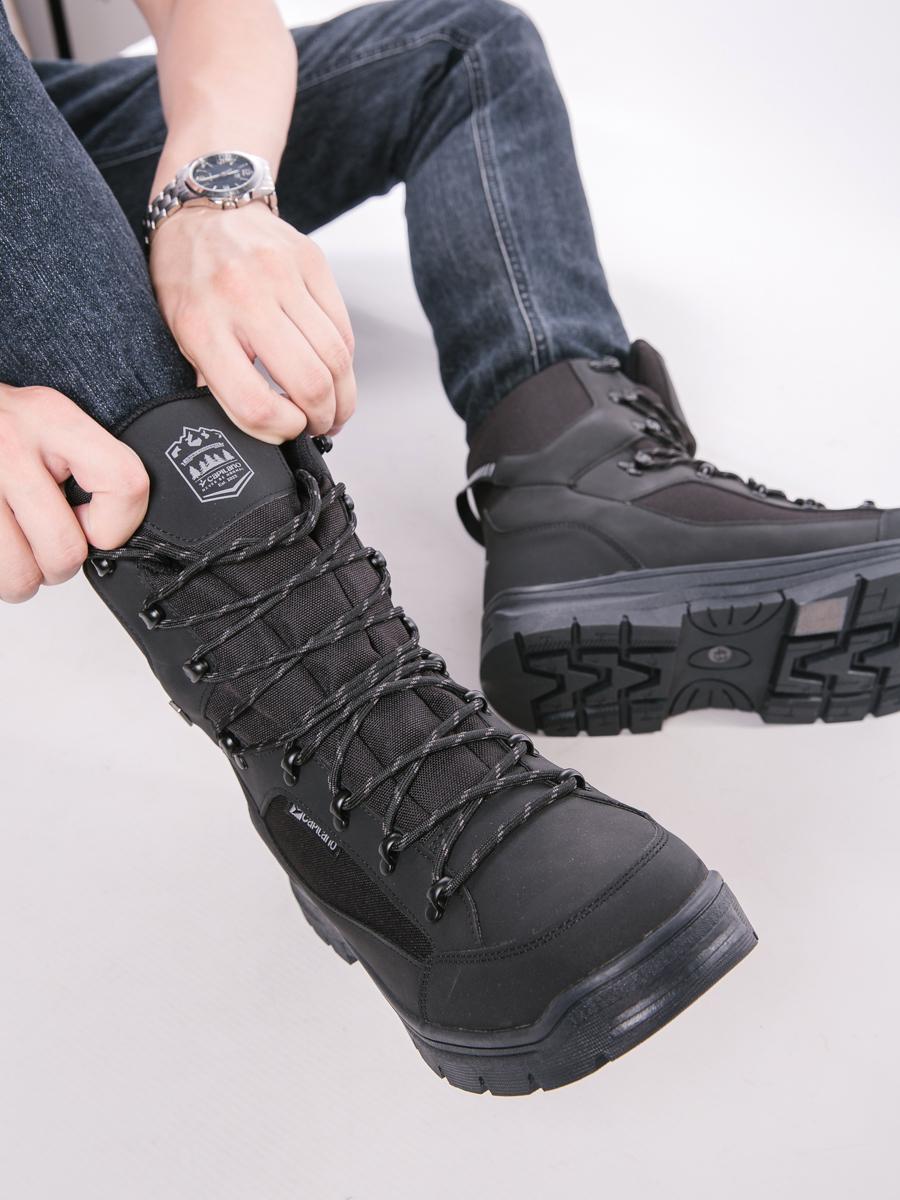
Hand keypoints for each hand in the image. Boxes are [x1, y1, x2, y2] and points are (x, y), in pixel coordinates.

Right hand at [0, 384, 148, 602]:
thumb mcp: (46, 423)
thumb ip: (88, 464)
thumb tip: (114, 533)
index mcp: (52, 419)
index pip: (123, 482)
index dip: (118, 525)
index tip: (100, 529)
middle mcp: (13, 447)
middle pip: (65, 548)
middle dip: (62, 564)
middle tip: (50, 547)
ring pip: (22, 574)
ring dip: (25, 577)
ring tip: (20, 552)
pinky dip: (0, 573)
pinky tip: (1, 543)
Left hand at [149, 204, 356, 443]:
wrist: (203, 209)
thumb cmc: (187, 278)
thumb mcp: (179, 336)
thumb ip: (213, 382)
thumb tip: (260, 430)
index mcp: (201, 326)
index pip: (254, 403)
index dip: (281, 431)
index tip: (288, 433)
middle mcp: (242, 298)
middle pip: (308, 382)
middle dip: (322, 418)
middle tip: (320, 427)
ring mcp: (280, 276)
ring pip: (335, 357)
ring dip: (342, 395)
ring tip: (334, 408)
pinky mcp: (311, 261)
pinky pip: (342, 327)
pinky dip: (344, 360)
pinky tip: (334, 370)